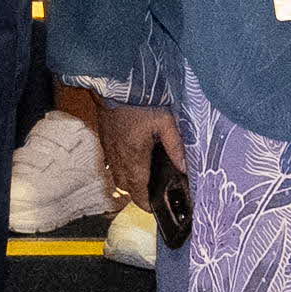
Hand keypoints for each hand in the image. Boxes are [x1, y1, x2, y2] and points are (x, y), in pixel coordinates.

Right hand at [100, 103, 181, 224]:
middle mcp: (118, 157)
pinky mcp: (104, 139)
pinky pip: (111, 163)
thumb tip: (186, 168)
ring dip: (128, 181)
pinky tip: (132, 159)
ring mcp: (109, 149)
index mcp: (134, 157)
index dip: (145, 204)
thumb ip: (175, 146)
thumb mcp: (164, 122)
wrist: (116, 83)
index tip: (153, 208)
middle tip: (152, 192)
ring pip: (116, 176)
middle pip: (125, 187)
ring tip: (143, 177)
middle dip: (137, 194)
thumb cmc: (140, 102)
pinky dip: (121, 167)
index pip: (137, 191)